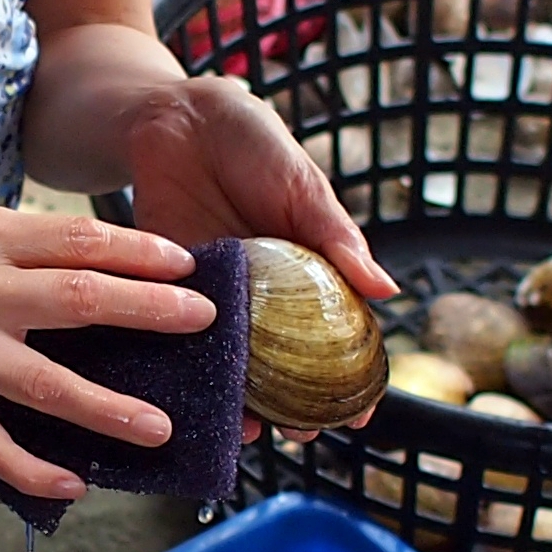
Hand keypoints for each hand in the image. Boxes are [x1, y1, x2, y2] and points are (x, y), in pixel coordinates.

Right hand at [0, 206, 216, 504]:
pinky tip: (76, 482)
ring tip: (160, 428)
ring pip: (43, 386)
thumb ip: (35, 243)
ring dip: (106, 409)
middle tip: (201, 323)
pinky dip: (33, 471)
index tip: (185, 266)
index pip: (76, 240)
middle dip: (145, 312)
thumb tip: (123, 259)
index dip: (136, 251)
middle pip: (74, 301)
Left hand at [120, 76, 397, 444]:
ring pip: (231, 365)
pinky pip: (175, 339)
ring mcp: (214, 300)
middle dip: (295, 409)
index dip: (350, 380)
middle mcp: (262, 298)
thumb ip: (337, 238)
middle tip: (303, 435)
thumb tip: (387, 291)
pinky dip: (183, 371)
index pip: (335, 339)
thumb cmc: (252, 143)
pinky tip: (191, 396)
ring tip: (250, 430)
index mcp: (306, 274)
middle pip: (283, 368)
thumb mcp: (303, 187)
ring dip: (240, 401)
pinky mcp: (164, 292)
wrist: (178, 116)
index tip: (360, 417)